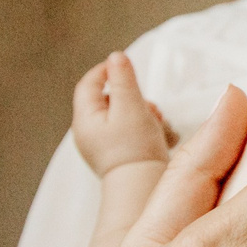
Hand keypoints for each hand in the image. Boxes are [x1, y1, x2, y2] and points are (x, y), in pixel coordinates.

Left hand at [73, 52, 172, 175]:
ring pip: (123, 116)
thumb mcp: (130, 107)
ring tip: (158, 124)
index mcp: (85, 119)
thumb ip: (123, 80)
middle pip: (109, 100)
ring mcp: (102, 146)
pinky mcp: (117, 156)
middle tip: (149, 106)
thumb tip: (116, 56)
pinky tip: (161, 137)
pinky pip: (131, 133)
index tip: (125, 67)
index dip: (105, 70)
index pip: (88, 84)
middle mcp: (89, 133)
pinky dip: (146, 130)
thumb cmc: (135, 149)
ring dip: (143, 114)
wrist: (142, 190)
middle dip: (133, 97)